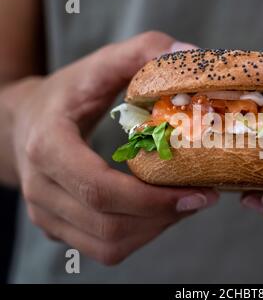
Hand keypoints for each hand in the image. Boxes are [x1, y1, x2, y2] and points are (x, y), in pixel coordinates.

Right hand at [10, 31, 218, 264]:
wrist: (23, 122)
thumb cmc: (66, 93)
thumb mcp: (99, 65)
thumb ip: (143, 51)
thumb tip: (191, 53)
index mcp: (47, 147)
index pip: (100, 188)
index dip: (153, 199)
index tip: (198, 192)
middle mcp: (41, 188)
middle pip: (109, 224)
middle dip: (164, 216)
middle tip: (202, 197)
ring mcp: (46, 214)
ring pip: (108, 245)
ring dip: (156, 229)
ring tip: (185, 203)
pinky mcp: (57, 227)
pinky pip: (103, 248)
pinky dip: (140, 235)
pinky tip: (160, 211)